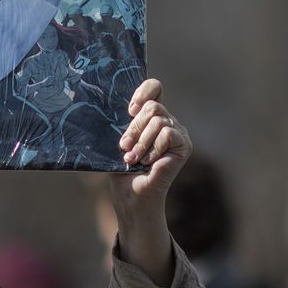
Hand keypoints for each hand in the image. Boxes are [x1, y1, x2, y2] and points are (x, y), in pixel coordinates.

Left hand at [109, 80, 188, 283]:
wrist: (131, 199)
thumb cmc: (121, 173)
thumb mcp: (117, 141)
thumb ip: (121, 121)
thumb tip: (102, 99)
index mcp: (151, 118)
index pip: (154, 88)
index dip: (143, 92)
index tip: (129, 109)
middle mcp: (168, 123)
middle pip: (153, 105)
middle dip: (134, 127)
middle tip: (125, 148)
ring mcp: (178, 134)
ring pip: (159, 118)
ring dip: (141, 141)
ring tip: (133, 158)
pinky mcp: (184, 146)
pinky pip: (167, 132)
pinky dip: (153, 147)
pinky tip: (147, 162)